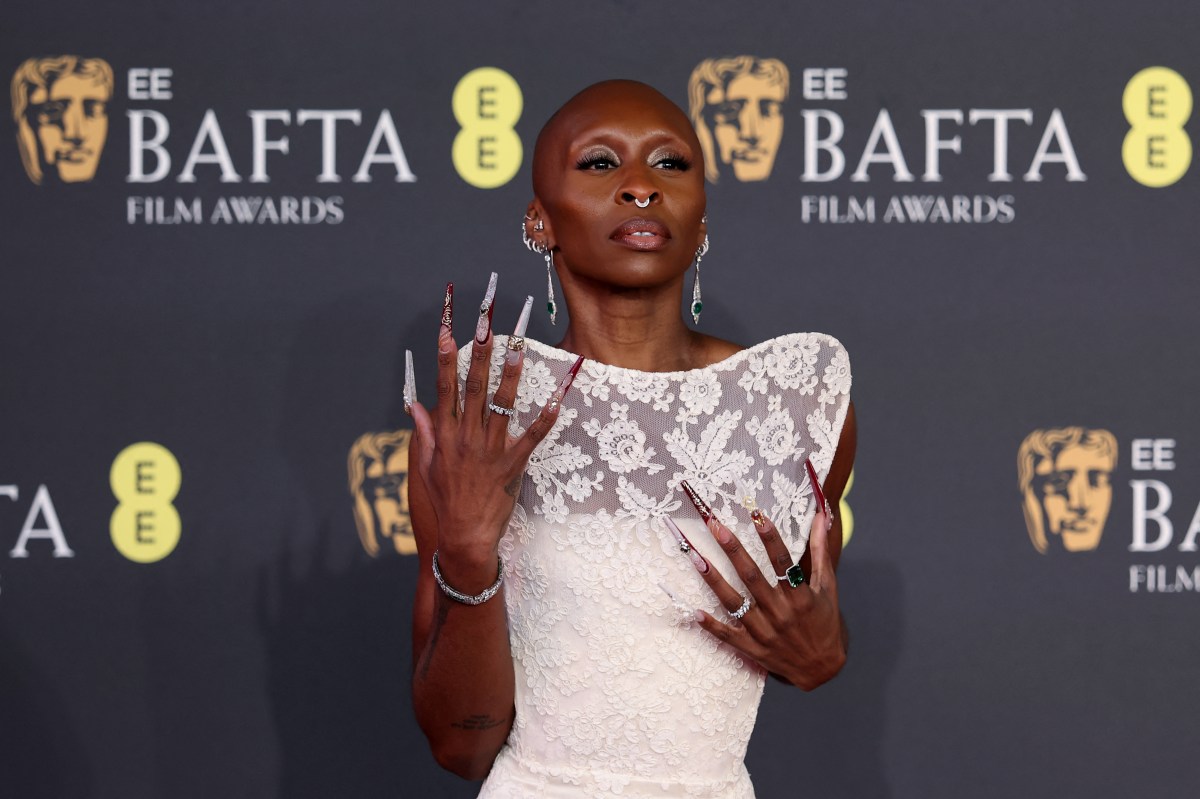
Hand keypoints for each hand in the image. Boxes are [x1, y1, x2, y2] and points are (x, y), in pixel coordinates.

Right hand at [406, 278, 580, 584]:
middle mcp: (466, 438)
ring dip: (510, 374)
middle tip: (486, 323)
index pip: (444, 388)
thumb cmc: (444, 503)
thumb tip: (416, 406)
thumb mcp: (427, 467)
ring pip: (501, 405)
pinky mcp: (513, 466)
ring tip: (518, 346)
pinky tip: (557, 398)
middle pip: (473, 387)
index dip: (444, 357)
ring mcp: (490, 451)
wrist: (463, 538)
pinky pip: (531, 438)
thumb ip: (425, 433)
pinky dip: (545, 418)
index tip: (446, 330)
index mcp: (445, 436)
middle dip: (479, 352)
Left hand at [682, 483, 845, 690]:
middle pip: (752, 577)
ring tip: (696, 558)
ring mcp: (764, 632)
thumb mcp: (827, 587)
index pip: (783, 562)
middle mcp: (781, 613)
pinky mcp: (752, 649)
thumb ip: (820, 551)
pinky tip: (693, 610)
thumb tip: (823, 517)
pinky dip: (711, 625)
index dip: (770, 538)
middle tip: (715, 526)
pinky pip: (728, 636)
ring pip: (734, 602)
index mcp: (800, 597)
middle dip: (733, 550)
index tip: (757, 514)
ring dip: (713, 580)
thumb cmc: (825, 622)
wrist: (822, 669)